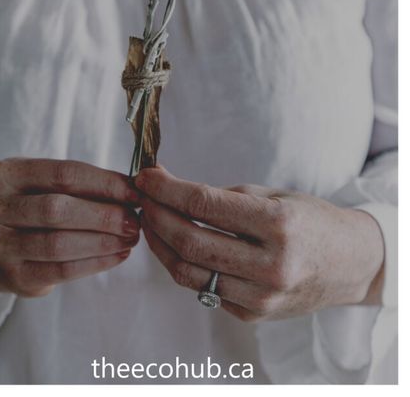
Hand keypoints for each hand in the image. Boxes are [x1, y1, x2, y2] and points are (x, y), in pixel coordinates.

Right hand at [0, 158, 140, 297]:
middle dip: (103, 215)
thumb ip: (86, 184)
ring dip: (103, 242)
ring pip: (59, 244)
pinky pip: (61, 271)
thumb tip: (135, 189)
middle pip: (58, 210)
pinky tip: (118, 255)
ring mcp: (1, 245)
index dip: (104, 183)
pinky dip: (95, 263)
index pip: (64, 174)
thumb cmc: (36, 205)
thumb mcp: (50, 184)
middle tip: (135, 220)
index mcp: (8, 174)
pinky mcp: (14, 276)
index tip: (135, 191)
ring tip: (131, 238)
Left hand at [136, 166, 384, 321]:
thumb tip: (168, 187)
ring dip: (160, 244)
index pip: (204, 205)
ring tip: (150, 220)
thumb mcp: (272, 195)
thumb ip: (222, 196)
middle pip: (190, 242)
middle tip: (142, 198)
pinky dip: (183, 265)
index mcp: (277, 224)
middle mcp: (270, 264)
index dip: (167, 189)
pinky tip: (176, 245)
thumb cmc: (309, 219)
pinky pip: (204, 289)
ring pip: (189, 272)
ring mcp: (262, 296)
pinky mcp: (254, 314)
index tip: (146, 176)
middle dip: (156, 216)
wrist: (348, 262)